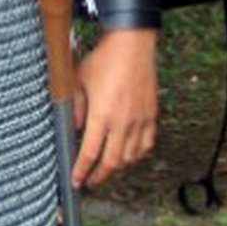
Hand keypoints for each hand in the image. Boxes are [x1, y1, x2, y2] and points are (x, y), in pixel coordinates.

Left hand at [72, 28, 157, 187]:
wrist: (133, 44)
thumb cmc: (104, 59)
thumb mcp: (78, 81)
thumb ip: (75, 107)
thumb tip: (75, 128)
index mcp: (102, 115)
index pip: (90, 153)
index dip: (82, 171)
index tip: (76, 181)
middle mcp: (122, 122)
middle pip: (112, 162)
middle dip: (99, 176)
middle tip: (90, 181)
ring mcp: (139, 120)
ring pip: (131, 157)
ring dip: (118, 166)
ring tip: (107, 167)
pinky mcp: (151, 115)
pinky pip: (147, 144)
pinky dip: (137, 154)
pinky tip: (129, 154)